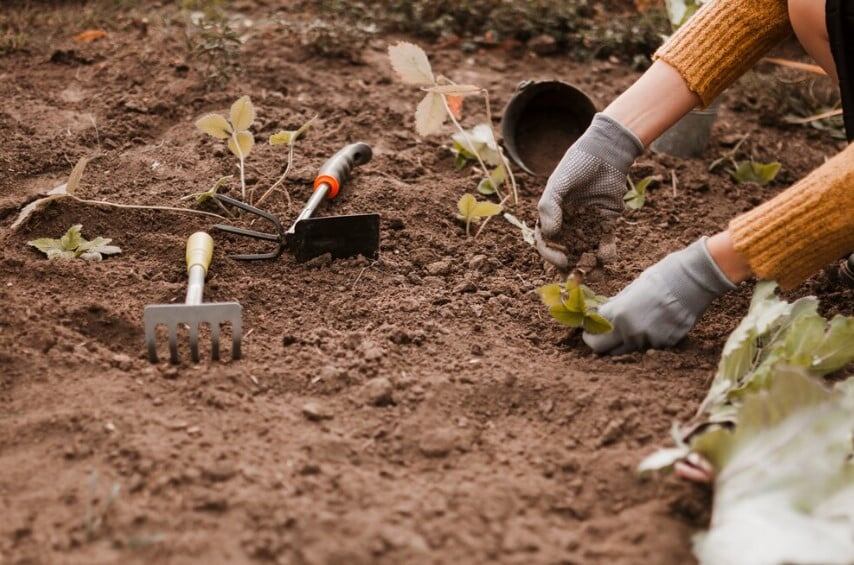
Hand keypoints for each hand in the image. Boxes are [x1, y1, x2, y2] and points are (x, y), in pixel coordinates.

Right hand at [536, 113, 642, 267]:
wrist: (606, 152)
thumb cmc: (577, 164)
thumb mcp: (557, 183)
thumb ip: (549, 207)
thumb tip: (548, 234)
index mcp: (551, 216)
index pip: (546, 242)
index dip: (551, 255)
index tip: (561, 261)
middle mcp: (568, 223)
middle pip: (565, 251)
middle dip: (571, 265)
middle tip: (578, 275)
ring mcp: (587, 225)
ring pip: (586, 250)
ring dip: (589, 263)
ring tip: (595, 272)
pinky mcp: (607, 223)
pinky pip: (605, 241)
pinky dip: (607, 251)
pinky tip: (608, 256)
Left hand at [583, 238, 736, 354]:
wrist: (692, 281)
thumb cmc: (659, 278)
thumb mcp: (629, 290)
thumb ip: (614, 307)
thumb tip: (600, 314)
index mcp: (618, 316)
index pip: (592, 335)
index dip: (589, 332)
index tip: (589, 329)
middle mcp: (631, 333)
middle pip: (604, 350)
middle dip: (600, 342)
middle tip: (602, 334)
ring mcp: (649, 341)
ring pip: (627, 349)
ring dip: (624, 340)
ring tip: (633, 322)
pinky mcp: (665, 344)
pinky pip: (648, 346)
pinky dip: (645, 339)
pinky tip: (653, 323)